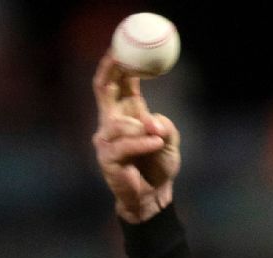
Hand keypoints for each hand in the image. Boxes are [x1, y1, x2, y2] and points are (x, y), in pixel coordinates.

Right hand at [92, 52, 180, 222]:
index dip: (119, 63)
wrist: (153, 196)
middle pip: (103, 89)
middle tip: (120, 57)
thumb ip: (164, 126)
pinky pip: (125, 145)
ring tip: (158, 139)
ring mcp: (106, 141)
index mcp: (127, 113)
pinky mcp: (106, 159)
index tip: (124, 45)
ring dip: (142, 129)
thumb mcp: (169, 141)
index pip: (118, 82)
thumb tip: (151, 122)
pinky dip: (143, 143)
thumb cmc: (159, 166)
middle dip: (110, 70)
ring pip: (119, 124)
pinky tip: (155, 145)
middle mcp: (111, 123)